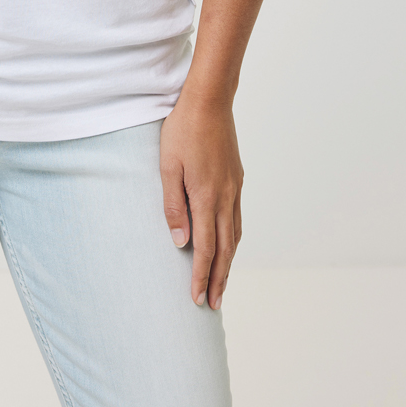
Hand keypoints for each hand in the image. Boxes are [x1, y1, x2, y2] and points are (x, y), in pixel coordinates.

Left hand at [160, 90, 243, 308]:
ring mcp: (234, 188)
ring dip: (229, 264)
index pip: (206, 249)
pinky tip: (229, 244)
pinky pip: (237, 219)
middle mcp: (225, 198)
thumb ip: (174, 206)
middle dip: (218, 280)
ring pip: (235, 236)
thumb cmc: (182, 131)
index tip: (196, 299)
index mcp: (206, 198)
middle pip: (225, 250)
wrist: (209, 101)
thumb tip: (181, 242)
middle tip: (213, 305)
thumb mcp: (168, 167)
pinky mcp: (237, 179)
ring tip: (222, 284)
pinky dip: (234, 240)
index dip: (200, 276)